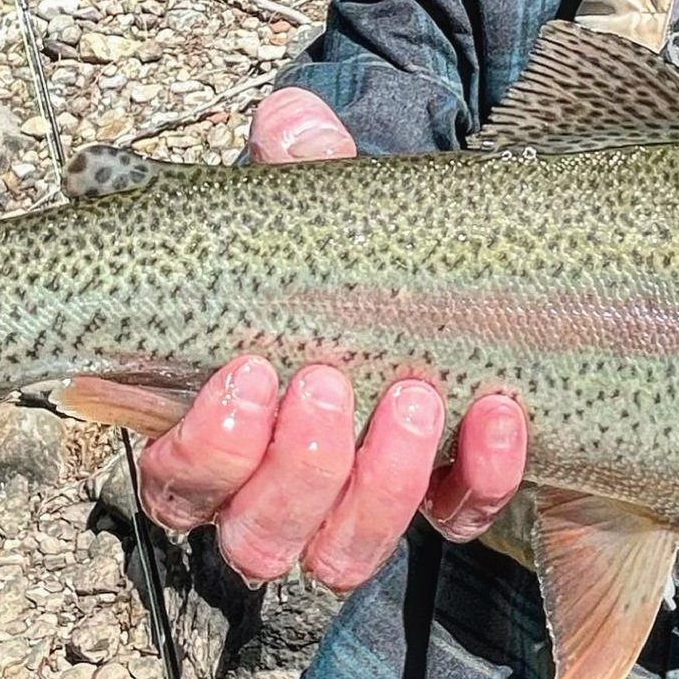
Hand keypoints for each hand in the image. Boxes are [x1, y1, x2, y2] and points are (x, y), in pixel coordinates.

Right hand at [112, 89, 529, 588]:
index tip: (246, 370)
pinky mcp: (444, 502)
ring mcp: (358, 508)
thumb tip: (294, 122)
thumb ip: (293, 165)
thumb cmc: (332, 254)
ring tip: (415, 394)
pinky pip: (457, 520)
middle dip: (298, 466)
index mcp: (211, 432)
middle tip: (330, 379)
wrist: (422, 270)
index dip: (205, 446)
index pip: (178, 482)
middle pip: (258, 537)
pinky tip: (500, 409)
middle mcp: (273, 493)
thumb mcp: (308, 205)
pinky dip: (479, 476)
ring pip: (341, 556)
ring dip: (379, 488)